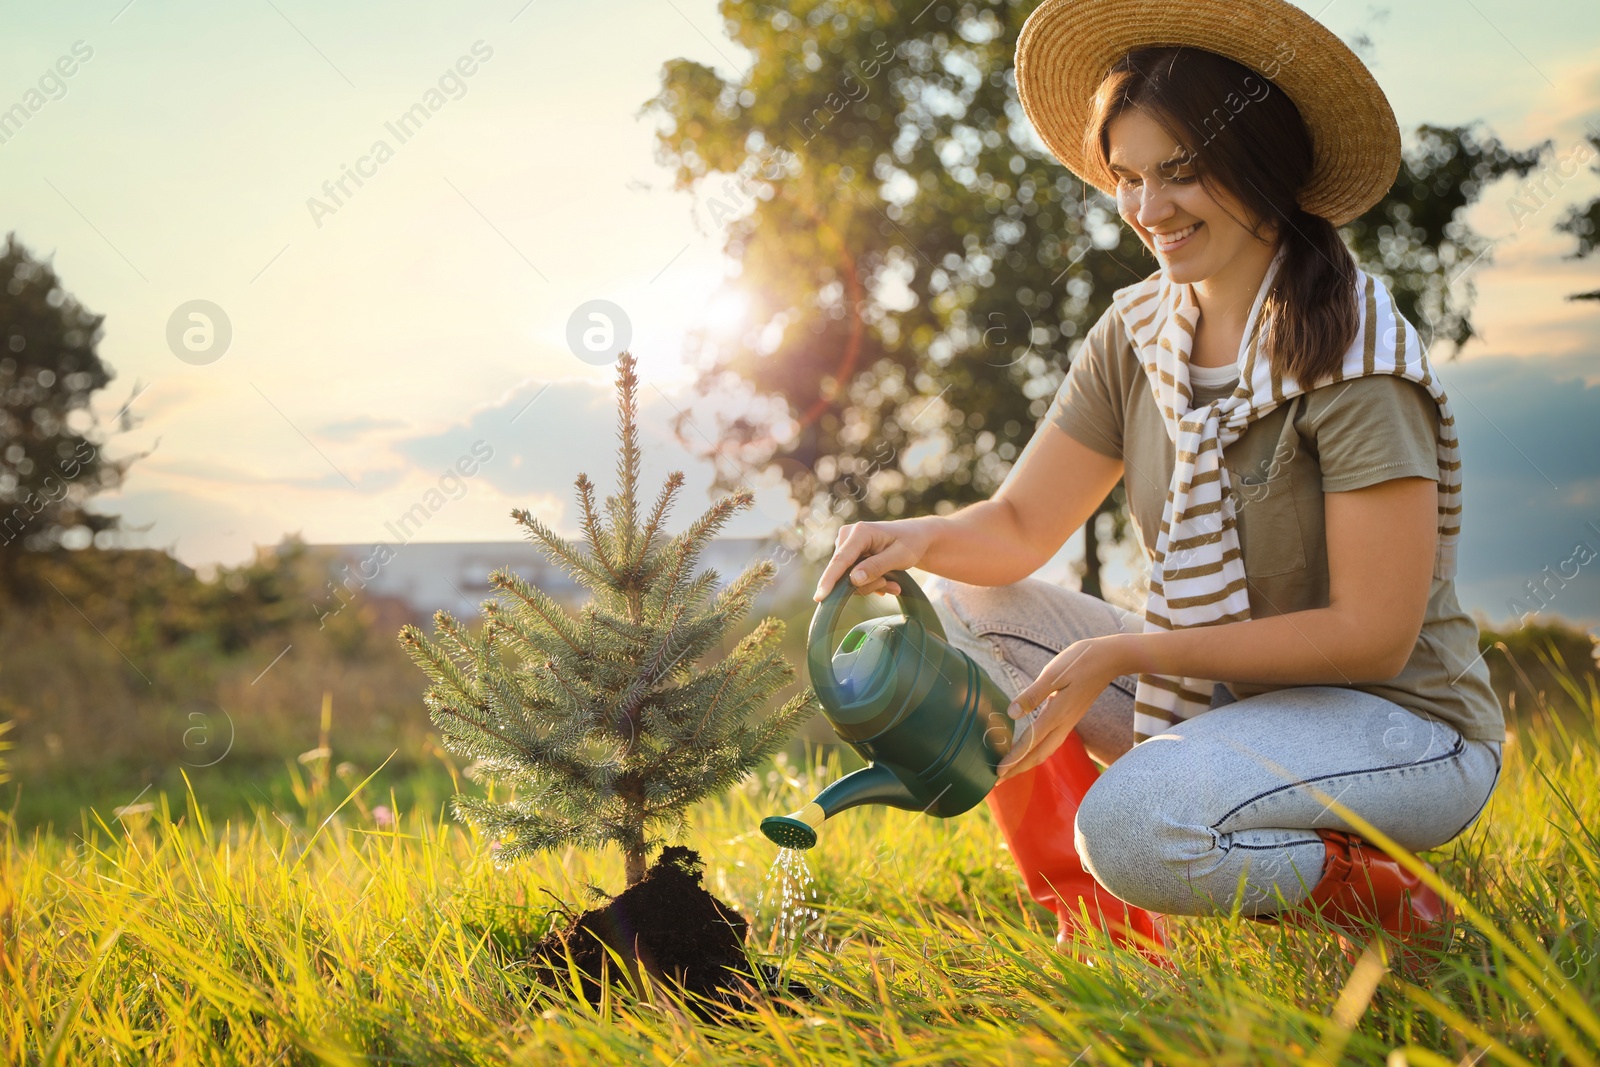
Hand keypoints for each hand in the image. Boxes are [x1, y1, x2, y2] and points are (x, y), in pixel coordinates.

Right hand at [813, 518, 933, 600]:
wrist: (916, 537)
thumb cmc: (911, 543)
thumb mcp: (900, 557)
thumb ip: (876, 567)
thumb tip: (853, 580)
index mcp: (860, 532)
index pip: (841, 559)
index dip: (830, 579)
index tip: (820, 597)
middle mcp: (848, 536)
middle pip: (845, 572)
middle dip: (867, 584)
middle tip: (890, 585)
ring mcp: (847, 545)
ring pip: (848, 577)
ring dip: (871, 585)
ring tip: (892, 583)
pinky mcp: (849, 554)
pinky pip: (852, 576)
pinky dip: (869, 582)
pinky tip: (886, 581)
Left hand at [995, 635, 1132, 781]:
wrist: (1111, 659)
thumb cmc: (1081, 660)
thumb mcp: (1053, 673)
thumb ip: (1032, 695)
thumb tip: (1012, 713)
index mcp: (1057, 713)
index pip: (1031, 742)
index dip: (1013, 758)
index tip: (998, 772)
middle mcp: (1064, 722)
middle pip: (1039, 754)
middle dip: (1018, 768)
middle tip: (998, 780)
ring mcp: (1069, 721)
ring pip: (1047, 750)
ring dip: (1027, 762)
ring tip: (1011, 769)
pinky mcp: (1072, 717)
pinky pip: (1053, 741)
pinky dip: (1038, 750)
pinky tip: (1031, 749)